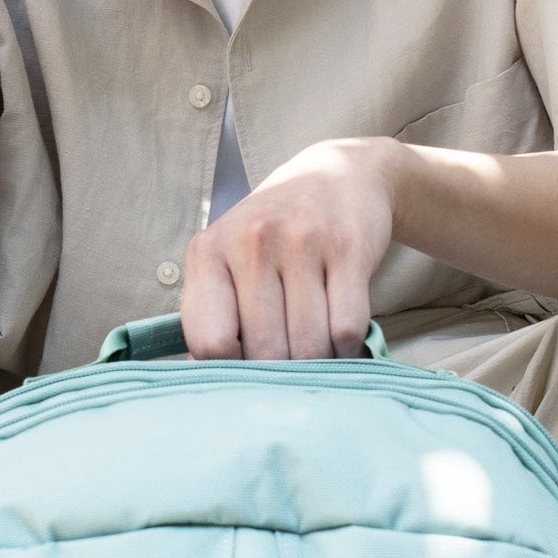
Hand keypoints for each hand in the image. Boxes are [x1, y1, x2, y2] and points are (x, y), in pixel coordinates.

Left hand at [181, 139, 398, 359]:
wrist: (339, 175)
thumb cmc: (274, 234)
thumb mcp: (228, 259)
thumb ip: (212, 314)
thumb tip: (211, 382)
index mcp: (209, 252)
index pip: (210, 343)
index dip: (232, 373)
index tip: (248, 372)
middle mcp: (251, 242)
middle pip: (264, 352)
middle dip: (281, 374)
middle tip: (290, 367)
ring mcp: (301, 242)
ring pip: (309, 346)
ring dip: (318, 365)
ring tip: (318, 353)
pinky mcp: (348, 248)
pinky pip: (348, 327)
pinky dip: (349, 347)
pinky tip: (342, 336)